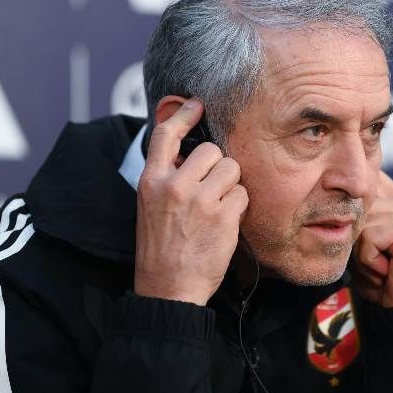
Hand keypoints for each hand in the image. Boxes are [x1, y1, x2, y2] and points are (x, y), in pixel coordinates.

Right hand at [134, 99, 247, 304]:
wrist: (168, 288)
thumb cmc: (161, 247)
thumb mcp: (150, 206)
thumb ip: (168, 176)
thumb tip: (193, 153)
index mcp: (151, 181)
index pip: (165, 135)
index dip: (183, 114)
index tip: (197, 104)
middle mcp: (173, 186)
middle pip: (211, 151)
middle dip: (217, 167)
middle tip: (210, 190)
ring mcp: (199, 200)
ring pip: (232, 169)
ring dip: (231, 186)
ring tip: (217, 208)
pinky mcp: (222, 217)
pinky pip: (243, 194)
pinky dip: (239, 207)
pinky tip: (225, 223)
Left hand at [351, 171, 392, 306]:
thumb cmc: (381, 275)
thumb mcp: (361, 241)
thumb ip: (354, 218)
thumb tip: (333, 198)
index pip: (363, 186)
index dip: (351, 212)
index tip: (366, 242)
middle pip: (356, 206)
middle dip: (357, 240)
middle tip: (377, 260)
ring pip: (360, 221)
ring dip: (363, 253)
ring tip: (382, 266)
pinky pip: (370, 237)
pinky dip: (370, 260)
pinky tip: (387, 269)